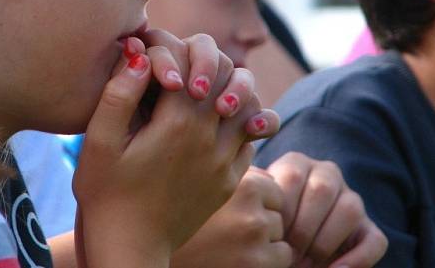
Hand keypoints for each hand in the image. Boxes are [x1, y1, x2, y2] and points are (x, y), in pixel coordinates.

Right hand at [73, 30, 279, 267]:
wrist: (129, 249)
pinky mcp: (231, 180)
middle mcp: (210, 138)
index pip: (189, 60)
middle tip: (178, 74)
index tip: (153, 70)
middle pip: (224, 74)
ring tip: (202, 94)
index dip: (171, 53)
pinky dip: (241, 120)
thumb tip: (138, 52)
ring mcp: (225, 161)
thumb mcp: (97, 143)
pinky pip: (251, 136)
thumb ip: (119, 94)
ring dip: (228, 88)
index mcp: (177, 123)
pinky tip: (215, 122)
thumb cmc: (105, 194)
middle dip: (202, 63)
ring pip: (247, 102)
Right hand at [170, 166, 292, 267]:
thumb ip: (231, 174)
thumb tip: (270, 178)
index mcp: (233, 178)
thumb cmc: (173, 217)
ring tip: (228, 245)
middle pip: (276, 210)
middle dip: (257, 220)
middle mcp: (245, 203)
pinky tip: (237, 260)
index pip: (271, 187)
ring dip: (262, 241)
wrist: (151, 247)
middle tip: (225, 232)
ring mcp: (251, 233)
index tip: (228, 213)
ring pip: (279, 232)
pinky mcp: (255, 262)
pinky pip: (283, 255)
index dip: (253, 202)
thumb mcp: (197, 183)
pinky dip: (267, 261)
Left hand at [266, 152, 387, 266]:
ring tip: (304, 262)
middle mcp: (327, 173)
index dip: (281, 210)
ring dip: (325, 242)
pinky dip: (357, 260)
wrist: (285, 242)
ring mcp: (351, 198)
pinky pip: (374, 240)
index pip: (292, 177)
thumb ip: (255, 202)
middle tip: (287, 252)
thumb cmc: (262, 223)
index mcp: (296, 163)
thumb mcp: (256, 207)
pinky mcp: (370, 227)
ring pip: (350, 210)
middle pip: (322, 191)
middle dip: (302, 228)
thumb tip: (254, 214)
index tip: (270, 234)